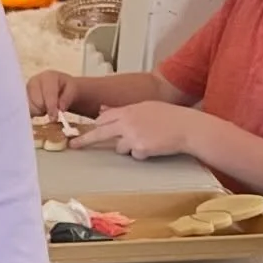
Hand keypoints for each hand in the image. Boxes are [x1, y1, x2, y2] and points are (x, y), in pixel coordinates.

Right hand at [27, 69, 81, 117]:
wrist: (61, 86)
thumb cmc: (66, 87)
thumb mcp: (73, 90)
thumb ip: (67, 98)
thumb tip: (60, 109)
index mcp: (48, 77)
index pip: (48, 93)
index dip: (51, 106)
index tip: (54, 118)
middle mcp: (34, 81)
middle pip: (36, 101)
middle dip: (45, 109)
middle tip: (52, 110)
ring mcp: (26, 89)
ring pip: (29, 107)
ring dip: (38, 111)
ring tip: (46, 107)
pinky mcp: (22, 98)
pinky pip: (24, 110)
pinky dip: (32, 113)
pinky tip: (39, 110)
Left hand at [72, 101, 194, 160]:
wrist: (188, 127)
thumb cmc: (170, 116)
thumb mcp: (146, 107)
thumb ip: (124, 110)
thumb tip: (102, 109)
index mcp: (128, 110)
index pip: (103, 118)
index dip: (94, 125)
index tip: (81, 130)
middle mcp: (127, 122)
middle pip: (99, 132)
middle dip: (85, 140)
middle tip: (73, 146)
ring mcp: (133, 136)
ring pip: (119, 148)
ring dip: (128, 147)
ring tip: (147, 140)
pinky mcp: (140, 149)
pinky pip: (134, 156)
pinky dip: (142, 154)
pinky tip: (155, 146)